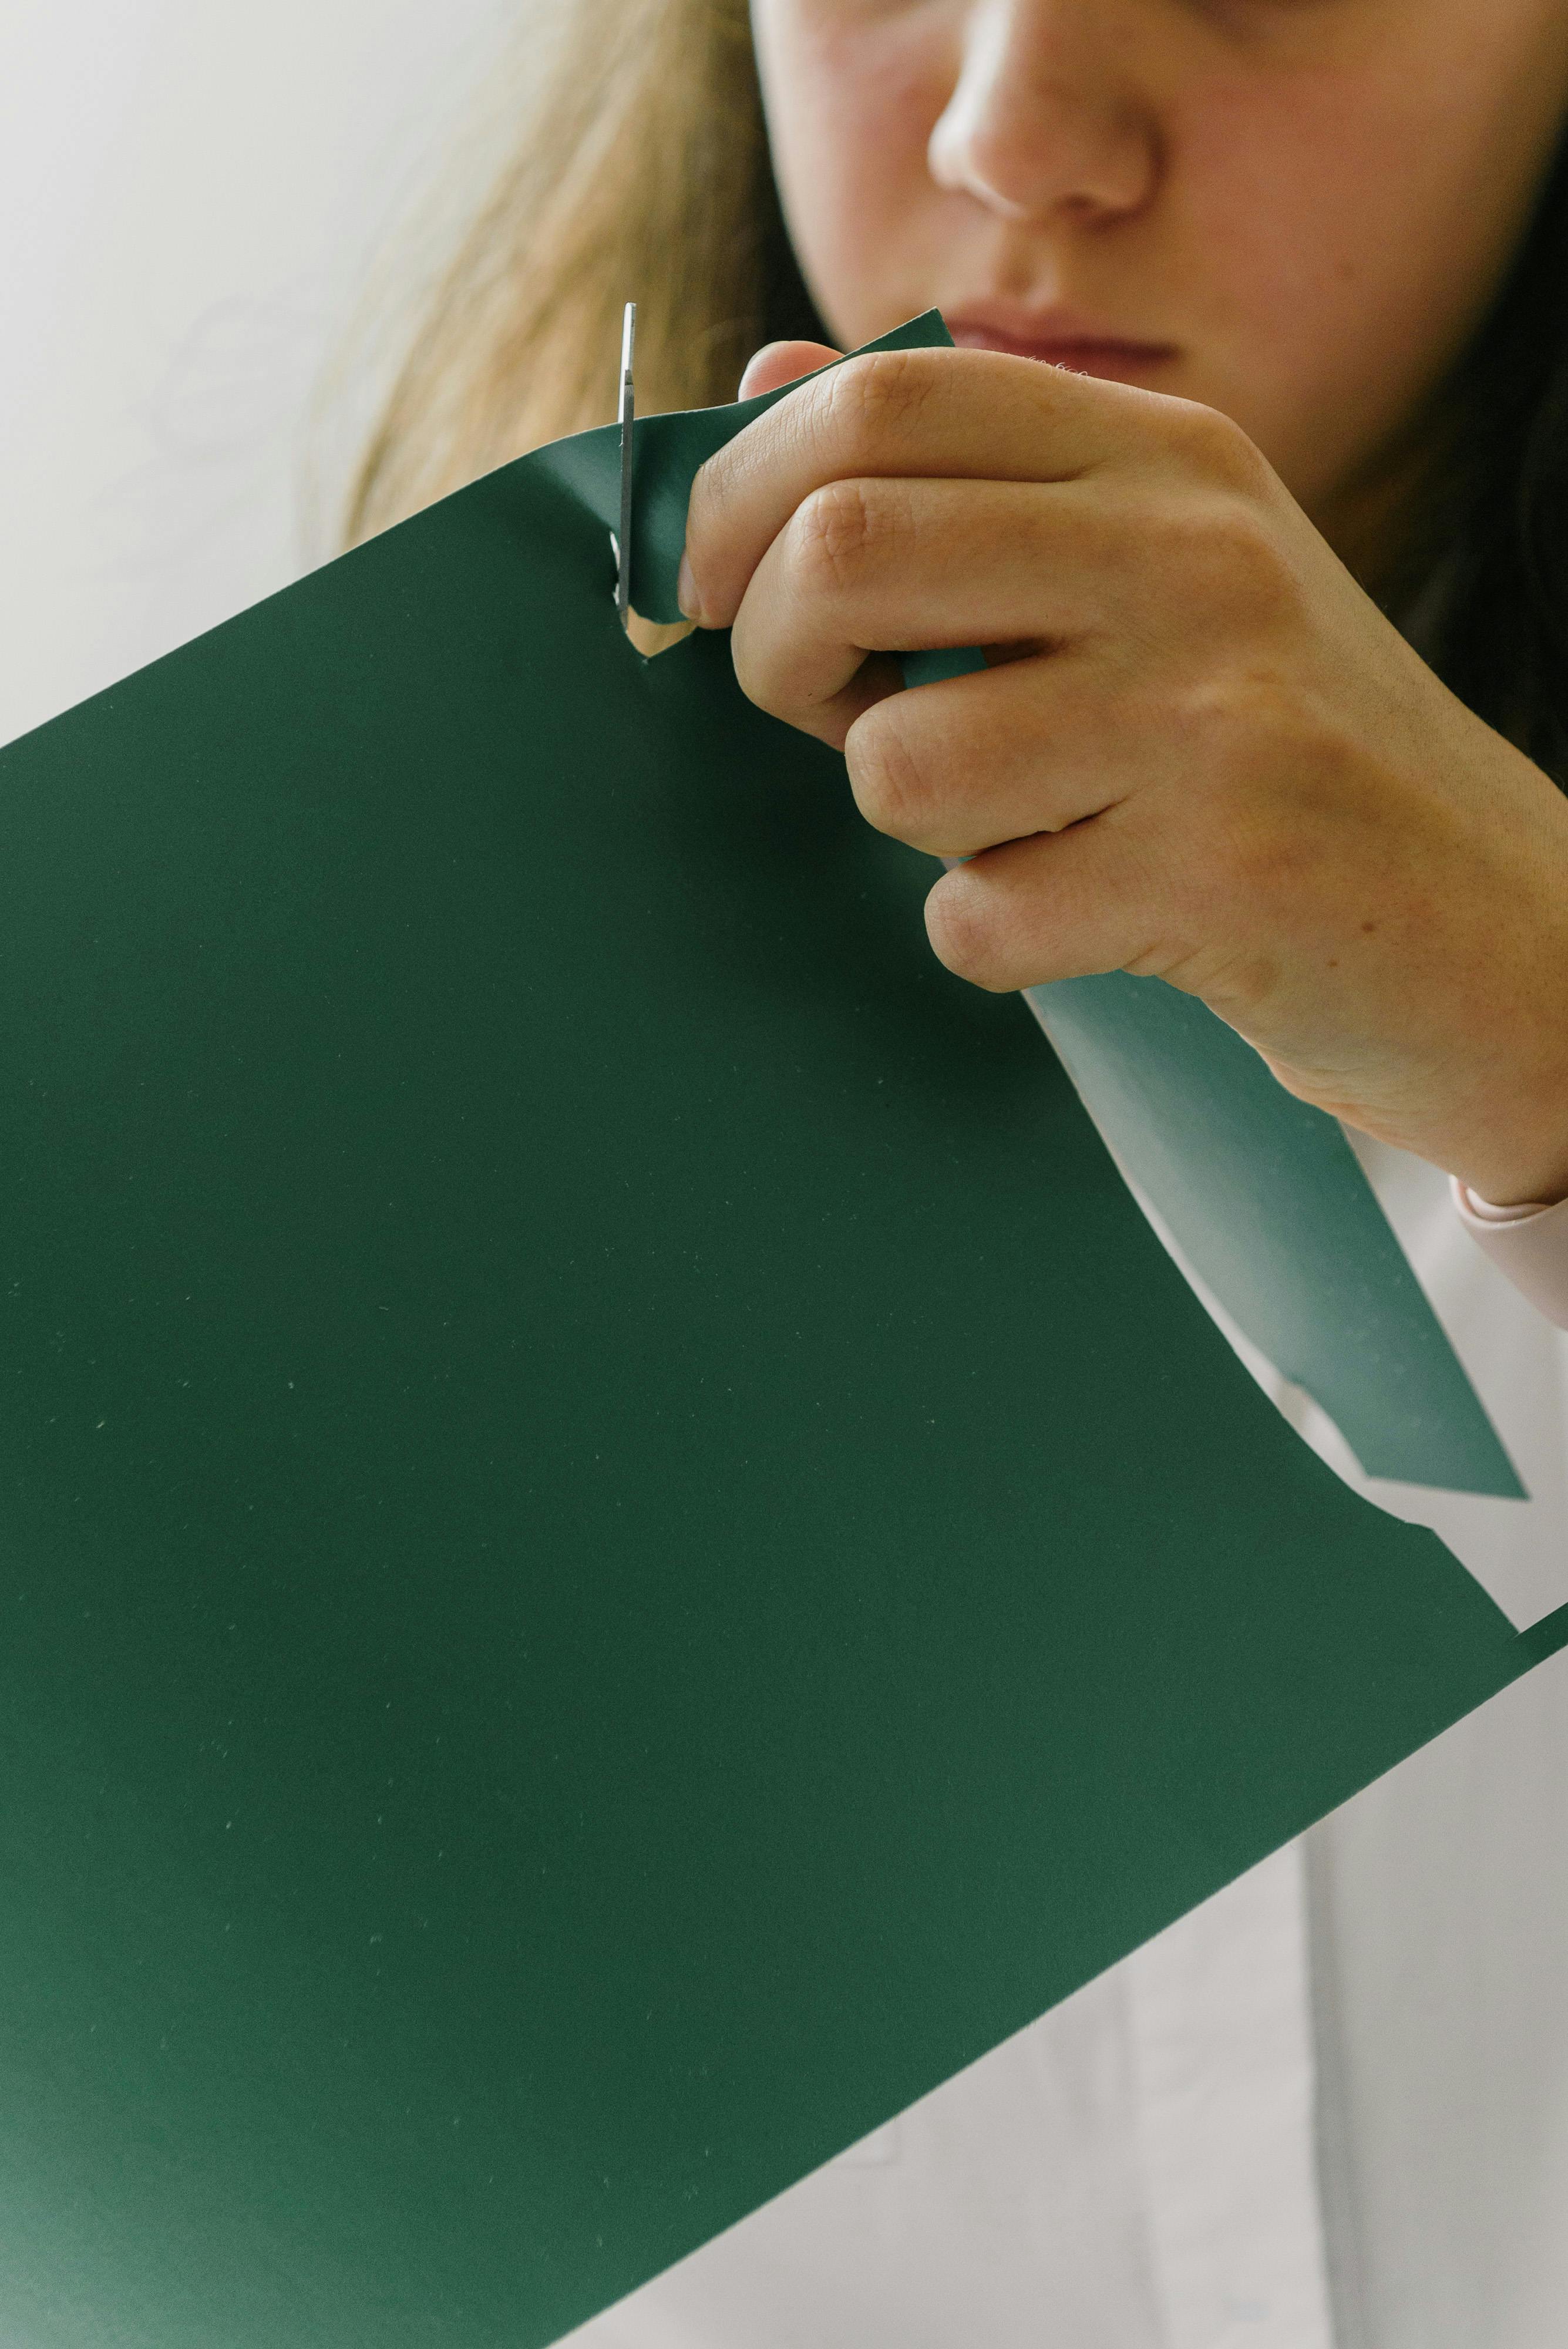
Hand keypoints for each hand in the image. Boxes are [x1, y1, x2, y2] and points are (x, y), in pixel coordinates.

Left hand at [680, 341, 1567, 1205]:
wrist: (1492, 922)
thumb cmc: (1286, 749)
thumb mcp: (1153, 568)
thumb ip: (967, 476)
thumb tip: (762, 382)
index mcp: (1167, 456)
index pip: (883, 401)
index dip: (740, 495)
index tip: (707, 585)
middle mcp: (1192, 553)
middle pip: (846, 548)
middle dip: (774, 654)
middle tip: (824, 711)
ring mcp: (1212, 709)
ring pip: (898, 763)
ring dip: (915, 825)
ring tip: (1020, 824)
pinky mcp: (1220, 867)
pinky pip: (977, 915)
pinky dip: (995, 937)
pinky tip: (1091, 915)